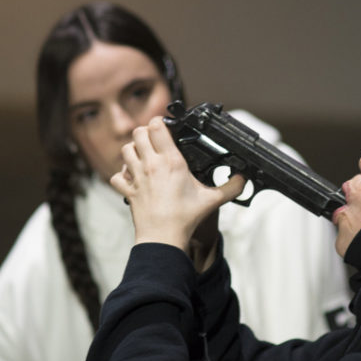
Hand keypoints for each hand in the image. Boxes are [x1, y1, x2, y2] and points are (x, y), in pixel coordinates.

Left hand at [110, 117, 244, 261]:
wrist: (163, 237)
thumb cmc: (185, 218)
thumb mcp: (212, 200)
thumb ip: (230, 188)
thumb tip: (243, 180)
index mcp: (172, 161)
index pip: (157, 127)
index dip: (161, 123)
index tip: (167, 129)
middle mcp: (151, 165)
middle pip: (138, 132)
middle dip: (145, 133)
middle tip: (155, 141)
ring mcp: (137, 176)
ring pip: (126, 150)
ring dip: (133, 150)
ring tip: (144, 156)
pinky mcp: (128, 190)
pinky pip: (118, 175)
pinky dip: (122, 174)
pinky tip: (133, 178)